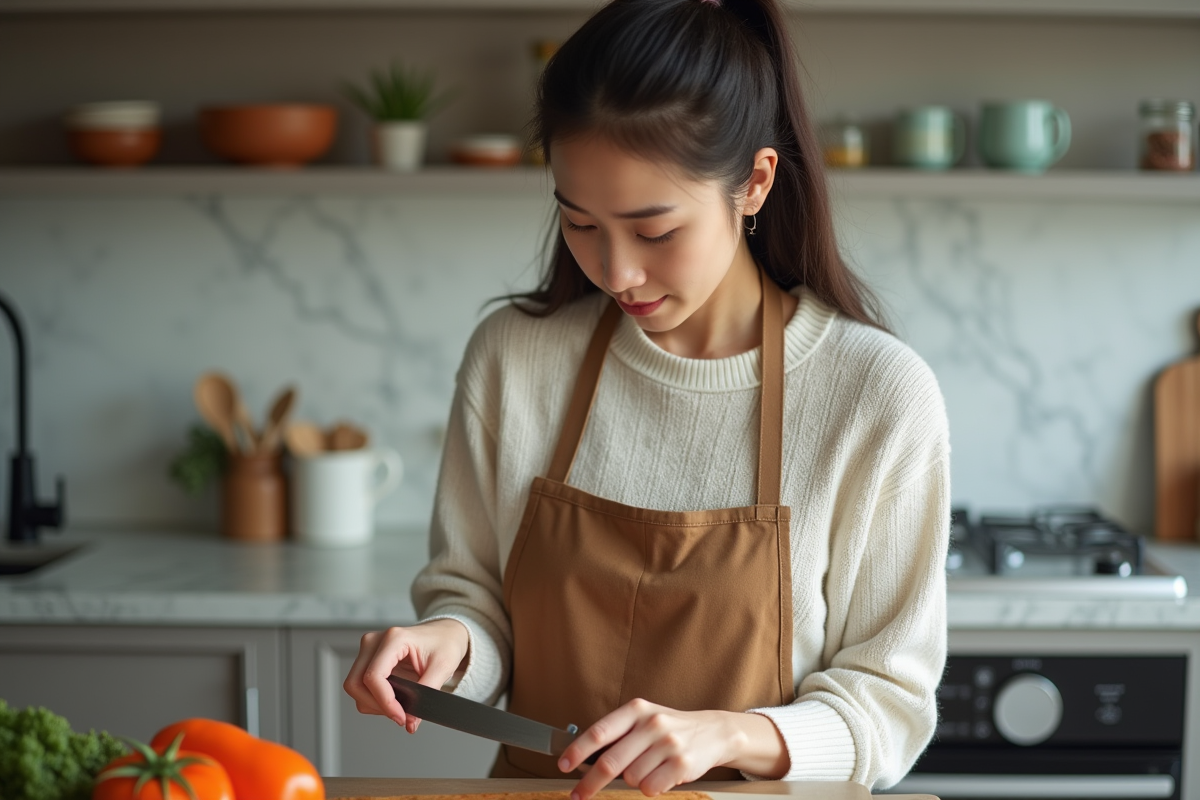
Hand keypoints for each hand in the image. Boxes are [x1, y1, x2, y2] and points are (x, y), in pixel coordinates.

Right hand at [342, 618, 469, 732]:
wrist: (444, 633)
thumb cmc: (444, 644)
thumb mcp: (443, 667)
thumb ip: (427, 694)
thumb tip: (411, 722)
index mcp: (394, 638)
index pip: (373, 676)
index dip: (385, 702)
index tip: (402, 717)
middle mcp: (375, 641)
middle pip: (356, 683)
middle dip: (377, 705)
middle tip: (400, 716)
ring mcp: (368, 649)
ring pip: (355, 687)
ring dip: (374, 704)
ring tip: (399, 707)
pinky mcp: (368, 659)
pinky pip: (360, 686)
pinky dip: (374, 699)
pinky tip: (393, 699)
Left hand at [556, 699, 749, 799]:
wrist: (713, 731)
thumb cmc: (670, 728)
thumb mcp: (643, 719)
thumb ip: (617, 734)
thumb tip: (583, 758)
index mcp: (636, 710)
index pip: (599, 732)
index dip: (577, 751)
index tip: (563, 765)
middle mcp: (652, 724)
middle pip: (610, 762)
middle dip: (590, 783)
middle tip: (578, 794)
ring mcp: (668, 744)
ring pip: (631, 778)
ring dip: (634, 780)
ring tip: (649, 768)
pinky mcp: (681, 764)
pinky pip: (650, 787)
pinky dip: (651, 787)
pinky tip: (661, 775)